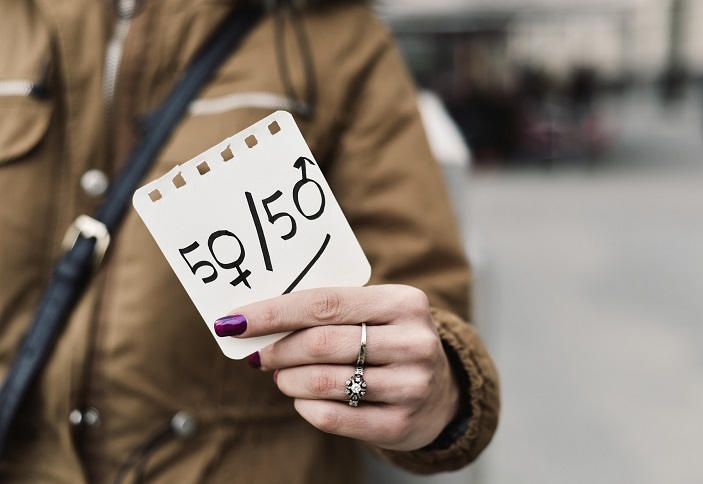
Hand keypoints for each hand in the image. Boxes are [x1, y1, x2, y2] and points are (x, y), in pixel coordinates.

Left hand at [214, 285, 460, 450]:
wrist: (443, 391)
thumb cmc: (390, 341)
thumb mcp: (376, 313)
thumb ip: (330, 310)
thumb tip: (257, 319)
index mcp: (404, 302)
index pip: (325, 303)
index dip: (274, 312)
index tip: (235, 320)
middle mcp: (413, 342)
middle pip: (321, 343)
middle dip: (277, 349)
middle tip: (257, 354)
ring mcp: (411, 386)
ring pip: (323, 382)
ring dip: (287, 379)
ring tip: (281, 375)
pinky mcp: (401, 424)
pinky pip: (332, 416)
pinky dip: (305, 406)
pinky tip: (303, 398)